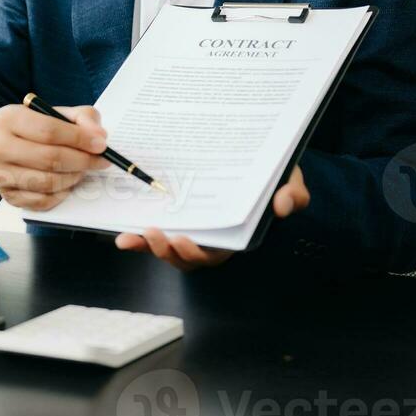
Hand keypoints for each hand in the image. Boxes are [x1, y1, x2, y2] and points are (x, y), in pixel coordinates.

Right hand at [0, 104, 111, 210]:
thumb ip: (81, 118)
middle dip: (82, 161)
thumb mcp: (53, 112)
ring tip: (82, 170)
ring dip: (73, 178)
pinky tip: (67, 183)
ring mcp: (0, 174)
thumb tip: (98, 136)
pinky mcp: (6, 195)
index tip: (101, 144)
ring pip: (47, 182)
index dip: (79, 139)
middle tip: (100, 161)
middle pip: (49, 159)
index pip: (49, 131)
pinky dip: (61, 194)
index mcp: (9, 119)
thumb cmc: (30, 126)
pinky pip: (41, 201)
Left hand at [114, 165, 310, 269]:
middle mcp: (210, 238)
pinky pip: (155, 232)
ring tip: (134, 234)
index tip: (182, 240)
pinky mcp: (174, 217)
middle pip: (185, 256)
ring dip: (148, 246)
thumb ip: (293, 193)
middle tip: (153, 234)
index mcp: (235, 235)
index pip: (214, 253)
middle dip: (166, 251)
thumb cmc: (274, 175)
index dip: (195, 253)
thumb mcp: (289, 180)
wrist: (259, 158)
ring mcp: (191, 228)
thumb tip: (283, 206)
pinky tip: (122, 235)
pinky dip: (138, 238)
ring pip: (166, 248)